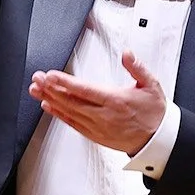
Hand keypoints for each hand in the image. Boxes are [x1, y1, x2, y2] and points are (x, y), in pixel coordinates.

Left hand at [30, 49, 166, 155]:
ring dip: (50, 100)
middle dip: (51, 88)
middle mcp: (104, 115)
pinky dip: (59, 115)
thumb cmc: (153, 112)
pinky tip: (48, 106)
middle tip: (37, 78)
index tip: (51, 75)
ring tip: (36, 89)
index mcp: (116, 100)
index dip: (65, 82)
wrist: (157, 140)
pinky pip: (73, 124)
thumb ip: (137, 67)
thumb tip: (127, 54)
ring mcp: (98, 127)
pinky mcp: (95, 135)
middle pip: (72, 101)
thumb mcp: (151, 85)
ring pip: (69, 112)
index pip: (85, 90)